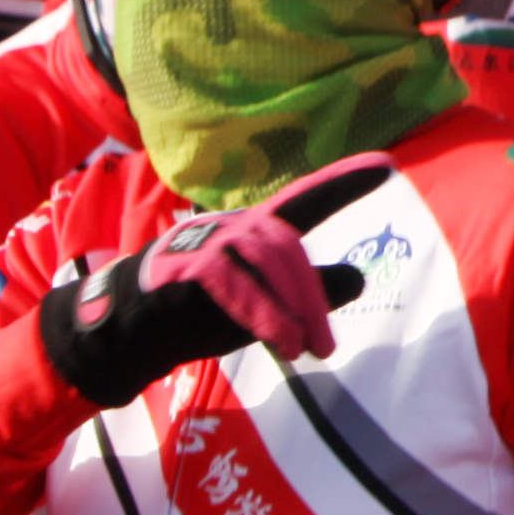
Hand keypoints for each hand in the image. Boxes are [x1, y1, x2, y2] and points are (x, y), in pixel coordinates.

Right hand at [34, 186, 356, 406]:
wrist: (126, 333)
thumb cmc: (197, 316)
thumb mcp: (264, 310)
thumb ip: (308, 295)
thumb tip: (361, 277)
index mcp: (255, 232)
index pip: (307, 200)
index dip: (344, 182)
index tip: (387, 163)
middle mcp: (233, 227)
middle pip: (288, 248)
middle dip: (312, 297)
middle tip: (325, 348)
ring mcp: (205, 241)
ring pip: (265, 262)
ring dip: (291, 310)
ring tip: (305, 351)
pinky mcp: (182, 265)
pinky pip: (233, 284)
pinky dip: (263, 314)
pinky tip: (281, 341)